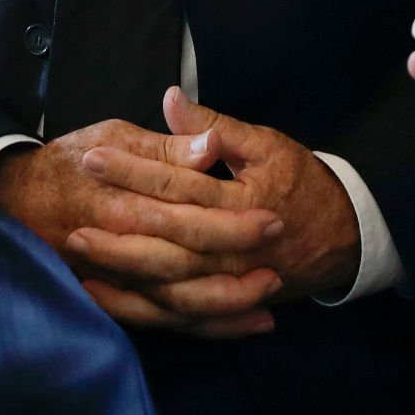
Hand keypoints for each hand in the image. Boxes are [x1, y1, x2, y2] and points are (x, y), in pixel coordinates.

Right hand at [0, 119, 283, 337]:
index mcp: (121, 201)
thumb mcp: (114, 136)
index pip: (185, 216)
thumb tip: (209, 147)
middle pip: (183, 268)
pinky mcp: (116, 297)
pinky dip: (205, 327)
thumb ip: (165, 147)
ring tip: (268, 298)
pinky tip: (244, 325)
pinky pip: (164, 321)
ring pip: (174, 305)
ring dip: (224, 307)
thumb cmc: (71, 159)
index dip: (231, 221)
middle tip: (278, 263)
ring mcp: (115, 279)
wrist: (14, 198)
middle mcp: (117, 247)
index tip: (273, 216)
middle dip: (234, 271)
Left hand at [62, 89, 361, 314]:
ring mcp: (228, 283)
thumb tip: (171, 99)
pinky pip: (174, 315)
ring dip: (120, 270)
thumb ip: (216, 127)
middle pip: (166, 242)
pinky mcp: (222, 303)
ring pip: (166, 285)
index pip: (178, 185)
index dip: (134, 170)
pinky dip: (135, 309)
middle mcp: (234, 250)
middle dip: (116, 228)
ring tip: (78, 253)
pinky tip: (99, 296)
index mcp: (243, 202)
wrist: (341, 236)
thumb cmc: (301, 182)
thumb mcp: (266, 144)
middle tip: (73, 212)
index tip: (94, 155)